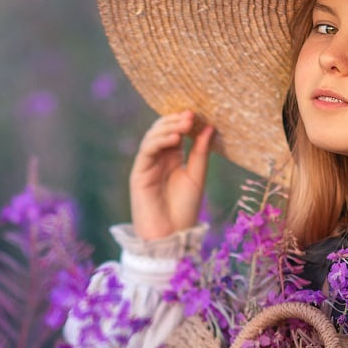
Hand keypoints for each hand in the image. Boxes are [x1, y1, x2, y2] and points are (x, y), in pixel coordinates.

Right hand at [129, 110, 213, 240]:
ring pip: (152, 137)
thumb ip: (200, 152)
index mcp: (173, 158)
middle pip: (162, 130)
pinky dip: (159, 141)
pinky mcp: (139, 173)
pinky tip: (174, 137)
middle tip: (192, 115)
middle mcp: (159, 158)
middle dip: (176, 120)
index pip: (176, 131)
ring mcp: (147, 164)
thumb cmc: (185, 209)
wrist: (170, 234)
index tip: (199, 113)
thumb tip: (209, 127)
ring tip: (185, 123)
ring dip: (168, 127)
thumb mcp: (197, 177)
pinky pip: (147, 150)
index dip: (185, 121)